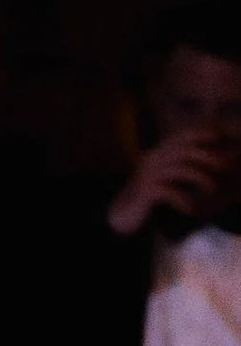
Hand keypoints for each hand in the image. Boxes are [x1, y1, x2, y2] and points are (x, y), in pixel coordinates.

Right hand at [108, 127, 235, 237]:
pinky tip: (190, 209)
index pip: (182, 136)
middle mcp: (152, 159)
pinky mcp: (146, 191)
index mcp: (157, 152)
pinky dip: (184, 200)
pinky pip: (171, 192)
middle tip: (225, 165)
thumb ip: (179, 163)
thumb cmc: (147, 193)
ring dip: (201, 178)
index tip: (219, 136)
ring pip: (181, 169)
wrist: (121, 212)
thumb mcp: (162, 173)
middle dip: (208, 156)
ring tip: (212, 189)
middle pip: (185, 151)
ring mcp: (148, 174)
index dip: (201, 133)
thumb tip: (206, 157)